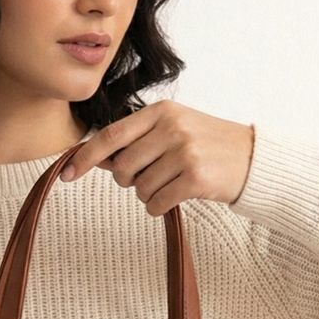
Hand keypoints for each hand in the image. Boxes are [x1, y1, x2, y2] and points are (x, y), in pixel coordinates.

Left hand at [60, 100, 252, 215]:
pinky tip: (176, 197)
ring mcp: (184, 153)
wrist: (252, 158)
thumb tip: (93, 156)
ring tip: (171, 184)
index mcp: (162, 112)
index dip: (85, 157)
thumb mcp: (174, 129)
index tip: (66, 174)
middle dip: (129, 180)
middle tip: (151, 176)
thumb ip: (137, 140)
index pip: (112, 135)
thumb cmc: (208, 145)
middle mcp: (172, 128)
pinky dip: (159, 207)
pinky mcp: (195, 179)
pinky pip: (156, 203)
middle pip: (122, 167)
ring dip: (148, 195)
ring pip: (139, 189)